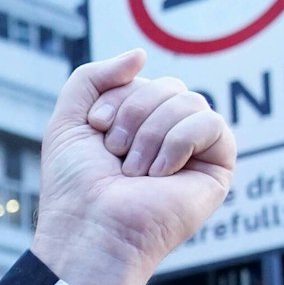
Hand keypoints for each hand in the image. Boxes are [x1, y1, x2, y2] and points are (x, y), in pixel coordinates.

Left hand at [30, 50, 235, 284]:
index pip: (141, 81)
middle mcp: (166, 135)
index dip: (114, 99)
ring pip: (188, 100)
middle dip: (132, 114)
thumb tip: (141, 54)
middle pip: (167, 86)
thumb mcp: (67, 121)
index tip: (96, 129)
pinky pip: (210, 122)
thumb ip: (91, 77)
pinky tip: (160, 174)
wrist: (89, 229)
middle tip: (115, 155)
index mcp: (134, 125)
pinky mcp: (216, 166)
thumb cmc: (74, 187)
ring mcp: (193, 150)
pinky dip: (177, 142)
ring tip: (134, 172)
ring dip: (150, 134)